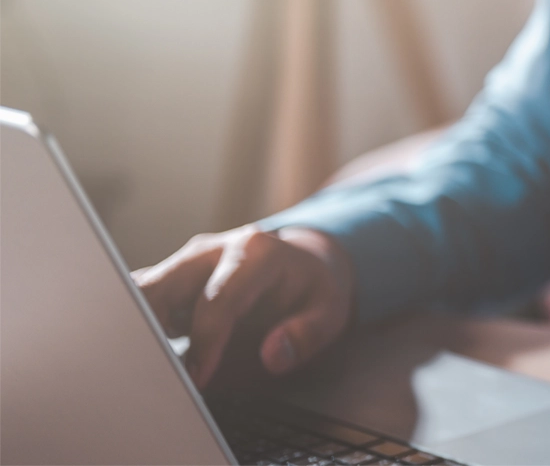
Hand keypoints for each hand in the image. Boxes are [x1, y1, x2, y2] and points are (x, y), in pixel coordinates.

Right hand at [132, 225, 354, 387]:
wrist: (304, 259)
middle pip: (163, 287)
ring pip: (145, 290)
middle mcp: (214, 248)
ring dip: (142, 328)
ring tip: (152, 364)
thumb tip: (273, 356)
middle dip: (151, 331)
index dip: (205, 342)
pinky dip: (143, 323)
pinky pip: (146, 297)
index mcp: (255, 252)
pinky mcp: (175, 273)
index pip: (218, 300)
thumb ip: (306, 334)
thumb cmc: (314, 287)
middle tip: (157, 373)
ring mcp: (189, 259)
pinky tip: (152, 349)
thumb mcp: (330, 311)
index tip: (197, 378)